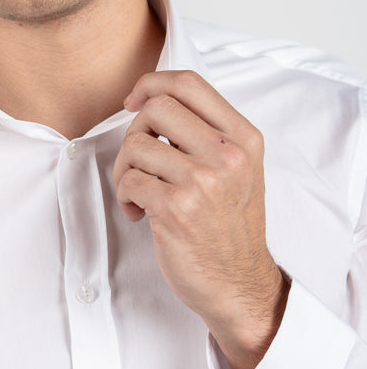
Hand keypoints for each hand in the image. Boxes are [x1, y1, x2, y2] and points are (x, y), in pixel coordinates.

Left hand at [113, 70, 288, 368]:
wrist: (240, 285)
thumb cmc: (229, 227)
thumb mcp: (238, 170)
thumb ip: (207, 133)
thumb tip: (152, 98)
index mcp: (243, 138)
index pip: (188, 83)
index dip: (150, 84)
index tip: (134, 103)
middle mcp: (228, 155)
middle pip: (156, 107)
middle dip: (135, 131)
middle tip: (139, 161)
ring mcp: (204, 182)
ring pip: (136, 144)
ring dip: (125, 170)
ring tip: (138, 193)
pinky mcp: (178, 209)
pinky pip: (129, 181)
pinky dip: (124, 196)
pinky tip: (140, 213)